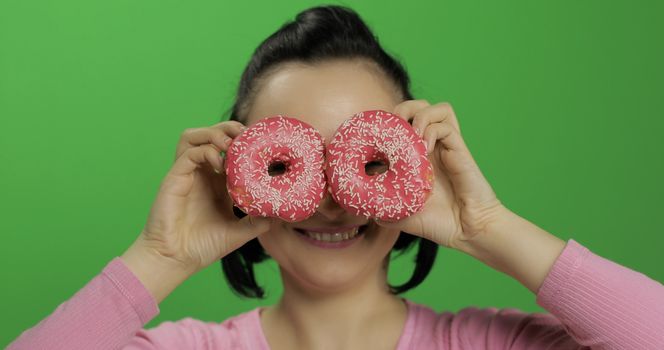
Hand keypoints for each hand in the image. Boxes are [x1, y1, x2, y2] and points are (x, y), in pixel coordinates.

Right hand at [136, 120, 273, 272]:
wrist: (176, 260)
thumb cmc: (203, 247)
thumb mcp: (239, 232)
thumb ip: (259, 221)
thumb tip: (281, 213)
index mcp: (216, 182)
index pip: (228, 150)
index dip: (243, 142)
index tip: (261, 144)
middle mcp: (201, 174)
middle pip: (210, 135)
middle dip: (229, 128)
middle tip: (247, 135)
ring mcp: (186, 174)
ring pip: (193, 136)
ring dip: (214, 133)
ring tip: (231, 144)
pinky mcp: (174, 178)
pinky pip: (189, 153)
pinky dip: (206, 151)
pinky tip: (220, 165)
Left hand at [374, 100, 509, 248]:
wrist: (466, 231)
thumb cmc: (436, 223)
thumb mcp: (399, 215)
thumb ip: (380, 208)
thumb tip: (359, 205)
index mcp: (415, 157)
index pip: (400, 125)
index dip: (385, 125)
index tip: (373, 141)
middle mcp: (430, 146)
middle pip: (416, 107)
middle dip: (399, 111)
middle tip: (391, 133)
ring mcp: (445, 146)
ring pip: (434, 108)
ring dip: (416, 116)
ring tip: (410, 137)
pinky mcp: (459, 148)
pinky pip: (445, 124)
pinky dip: (430, 130)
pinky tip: (424, 149)